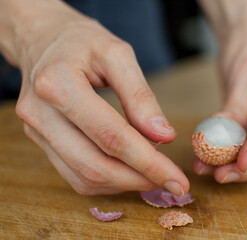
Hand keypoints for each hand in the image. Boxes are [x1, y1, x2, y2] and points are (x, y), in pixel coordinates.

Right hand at [12, 2, 187, 194]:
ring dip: (124, 184)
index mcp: (58, 85)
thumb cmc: (82, 42)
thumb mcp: (118, 55)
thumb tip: (164, 136)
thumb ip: (141, 96)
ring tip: (152, 175)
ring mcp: (37, 131)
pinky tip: (127, 171)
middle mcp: (40, 114)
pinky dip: (106, 181)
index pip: (111, 136)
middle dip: (139, 179)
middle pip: (95, 165)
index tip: (178, 180)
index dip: (149, 163)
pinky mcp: (40, 141)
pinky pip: (74, 175)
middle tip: (169, 181)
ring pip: (84, 177)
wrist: (43, 39)